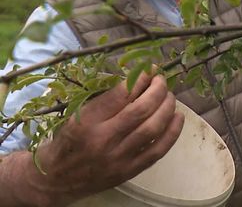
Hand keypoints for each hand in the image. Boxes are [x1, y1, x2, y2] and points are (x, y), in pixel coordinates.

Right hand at [26, 74, 183, 205]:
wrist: (55, 180)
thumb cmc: (68, 140)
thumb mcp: (79, 114)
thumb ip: (107, 100)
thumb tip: (140, 78)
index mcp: (87, 122)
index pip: (121, 95)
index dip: (140, 78)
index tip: (150, 69)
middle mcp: (103, 140)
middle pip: (141, 110)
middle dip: (157, 90)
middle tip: (161, 80)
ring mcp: (118, 158)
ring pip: (153, 128)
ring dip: (167, 108)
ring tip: (170, 96)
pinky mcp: (129, 171)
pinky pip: (158, 150)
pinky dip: (172, 132)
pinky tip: (178, 117)